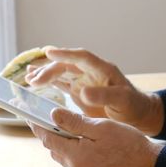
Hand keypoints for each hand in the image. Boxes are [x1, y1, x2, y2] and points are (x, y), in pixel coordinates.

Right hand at [26, 46, 163, 135]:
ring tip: (28, 78)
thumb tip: (82, 91)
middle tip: (33, 79)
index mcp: (103, 69)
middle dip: (49, 69)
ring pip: (60, 71)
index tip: (48, 52)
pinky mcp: (78, 89)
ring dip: (44, 73)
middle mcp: (91, 71)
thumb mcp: (122, 101)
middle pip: (66, 65)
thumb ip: (104, 96)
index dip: (65, 53)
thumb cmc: (133, 106)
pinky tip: (33, 80)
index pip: (82, 57)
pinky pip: (60, 82)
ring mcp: (83, 79)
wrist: (137, 114)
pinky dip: (47, 80)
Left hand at [30, 108, 161, 166]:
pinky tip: (92, 147)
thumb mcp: (101, 127)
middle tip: (55, 119)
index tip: (29, 116)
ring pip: (68, 159)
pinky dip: (80, 156)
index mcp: (75, 156)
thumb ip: (74, 122)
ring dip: (68, 146)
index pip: (48, 138)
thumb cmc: (129, 145)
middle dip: (54, 134)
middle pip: (56, 150)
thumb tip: (53, 115)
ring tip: (76, 131)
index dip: (37, 126)